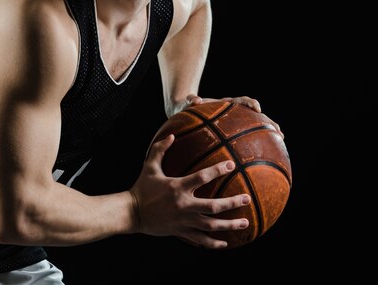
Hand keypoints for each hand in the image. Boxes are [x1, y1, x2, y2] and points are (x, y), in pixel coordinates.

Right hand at [129, 134, 251, 248]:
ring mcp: (183, 221)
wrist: (131, 213)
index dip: (218, 170)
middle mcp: (183, 205)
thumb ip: (160, 149)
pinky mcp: (180, 232)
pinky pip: (200, 240)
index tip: (231, 164)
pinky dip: (213, 243)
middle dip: (232, 203)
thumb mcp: (149, 167)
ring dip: (229, 225)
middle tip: (247, 199)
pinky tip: (224, 243)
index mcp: (177, 187)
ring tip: (245, 223)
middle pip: (214, 206)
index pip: (202, 177)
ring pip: (211, 225)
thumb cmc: (141, 188)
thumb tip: (172, 135)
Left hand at [185, 94, 282, 138]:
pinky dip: (258, 142)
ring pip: (258, 126)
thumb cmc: (191, 108)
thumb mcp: (189, 104)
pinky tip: (266, 154)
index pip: (242, 101)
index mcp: (228, 104)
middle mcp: (236, 112)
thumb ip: (191, 100)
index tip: (257, 109)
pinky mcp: (235, 132)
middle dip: (268, 121)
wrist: (190, 111)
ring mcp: (238, 122)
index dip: (250, 103)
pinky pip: (249, 136)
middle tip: (279, 131)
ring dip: (270, 130)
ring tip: (281, 139)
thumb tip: (193, 99)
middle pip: (257, 115)